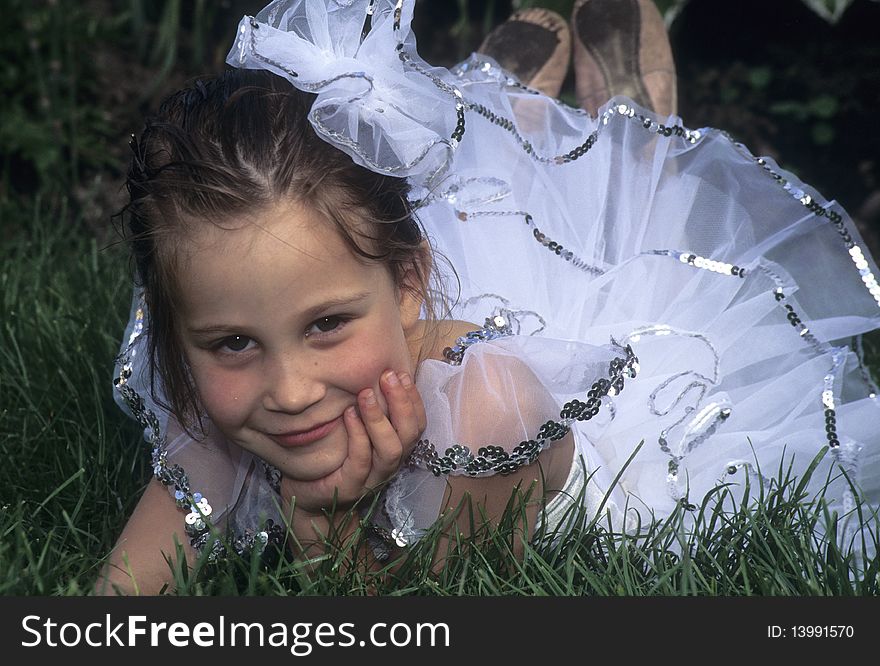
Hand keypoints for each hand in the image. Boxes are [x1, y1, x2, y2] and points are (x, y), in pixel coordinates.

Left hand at [280, 370, 425, 516]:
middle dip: (402, 403)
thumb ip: (366, 408)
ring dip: (380, 418)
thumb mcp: (352, 427)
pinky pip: (361, 461)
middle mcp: (389, 464)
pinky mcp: (351, 487)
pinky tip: (348, 414)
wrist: (306, 494)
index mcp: (394, 448)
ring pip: (391, 449)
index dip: (414, 399)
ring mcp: (372, 479)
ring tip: (365, 394)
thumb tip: (371, 372)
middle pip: (410, 434)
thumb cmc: (330, 455)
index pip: (417, 424)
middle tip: (387, 376)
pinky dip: (358, 435)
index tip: (402, 374)